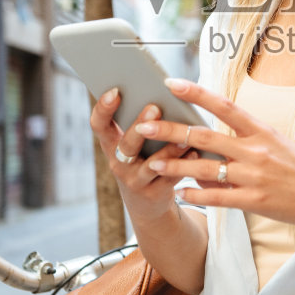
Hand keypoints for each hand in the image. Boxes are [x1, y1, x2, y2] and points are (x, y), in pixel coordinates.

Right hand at [89, 89, 196, 224]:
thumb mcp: (135, 144)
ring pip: (151, 165)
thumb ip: (143, 123)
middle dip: (140, 126)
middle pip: (126, 145)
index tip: (115, 91)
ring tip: (183, 137)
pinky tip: (194, 153)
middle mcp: (118, 163)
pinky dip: (183, 164)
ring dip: (168, 150)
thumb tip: (166, 91)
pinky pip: (170, 178)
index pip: (99, 125)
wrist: (146, 204)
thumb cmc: (143, 159)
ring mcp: (135, 180)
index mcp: (111, 144)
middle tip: (154, 108)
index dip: (103, 109)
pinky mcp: (154, 193)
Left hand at [136, 79, 294, 238]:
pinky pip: (218, 198)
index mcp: (261, 130)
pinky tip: (180, 194)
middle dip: (171, 131)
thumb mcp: (275, 144)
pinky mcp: (255, 201)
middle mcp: (255, 149)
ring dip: (175, 165)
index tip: (171, 83)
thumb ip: (243, 141)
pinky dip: (196, 196)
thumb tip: (212, 139)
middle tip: (144, 126)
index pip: (223, 105)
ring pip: (205, 167)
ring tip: (151, 163)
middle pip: (205, 136)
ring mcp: (254, 175)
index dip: (196, 93)